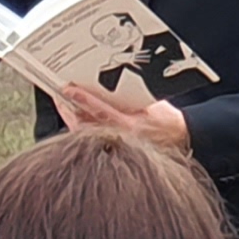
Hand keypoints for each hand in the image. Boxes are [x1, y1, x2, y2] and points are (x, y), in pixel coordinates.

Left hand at [54, 81, 190, 151]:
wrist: (180, 139)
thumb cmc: (167, 121)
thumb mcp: (150, 104)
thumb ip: (128, 98)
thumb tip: (107, 88)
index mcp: (130, 125)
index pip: (100, 110)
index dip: (82, 99)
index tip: (68, 89)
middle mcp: (119, 138)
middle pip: (84, 125)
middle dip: (68, 109)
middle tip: (58, 95)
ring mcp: (114, 146)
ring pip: (84, 133)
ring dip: (71, 118)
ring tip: (63, 104)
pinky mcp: (113, 150)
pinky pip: (91, 138)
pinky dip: (81, 127)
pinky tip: (76, 117)